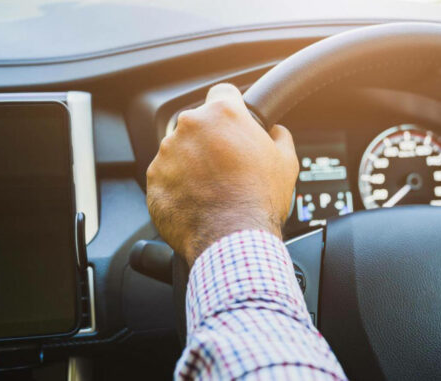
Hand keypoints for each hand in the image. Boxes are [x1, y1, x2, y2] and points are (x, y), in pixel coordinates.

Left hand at [146, 84, 298, 263]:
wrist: (232, 238)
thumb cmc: (259, 200)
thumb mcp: (286, 162)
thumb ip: (279, 137)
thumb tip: (276, 132)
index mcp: (223, 114)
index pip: (223, 93)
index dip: (232, 108)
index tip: (234, 124)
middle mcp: (190, 126)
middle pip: (200, 124)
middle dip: (211, 140)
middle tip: (228, 165)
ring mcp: (167, 152)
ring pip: (180, 149)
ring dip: (193, 162)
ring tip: (213, 188)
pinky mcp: (154, 178)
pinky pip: (166, 175)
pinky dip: (178, 185)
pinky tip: (198, 200)